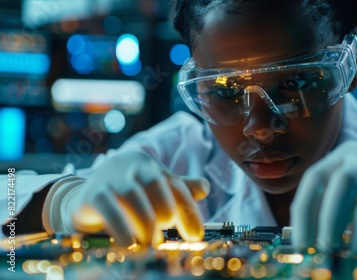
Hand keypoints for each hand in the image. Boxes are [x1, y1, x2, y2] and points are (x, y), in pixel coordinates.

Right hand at [52, 150, 209, 246]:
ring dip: (146, 222)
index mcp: (147, 164)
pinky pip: (109, 209)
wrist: (80, 201)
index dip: (188, 209)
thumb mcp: (151, 192)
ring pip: (133, 195)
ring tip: (150, 243)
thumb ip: (176, 191)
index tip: (196, 235)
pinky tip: (129, 243)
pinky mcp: (91, 194)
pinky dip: (122, 227)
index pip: (175, 184)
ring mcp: (108, 177)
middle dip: (166, 211)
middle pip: (156, 183)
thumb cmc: (123, 198)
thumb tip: (205, 187)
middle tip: (166, 234)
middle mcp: (129, 165)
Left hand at [291, 140, 356, 252]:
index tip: (299, 241)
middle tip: (312, 247)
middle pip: (325, 178)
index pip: (313, 180)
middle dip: (314, 215)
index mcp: (340, 158)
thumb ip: (335, 212)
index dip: (302, 210)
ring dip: (334, 218)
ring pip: (348, 182)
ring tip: (330, 247)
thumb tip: (309, 241)